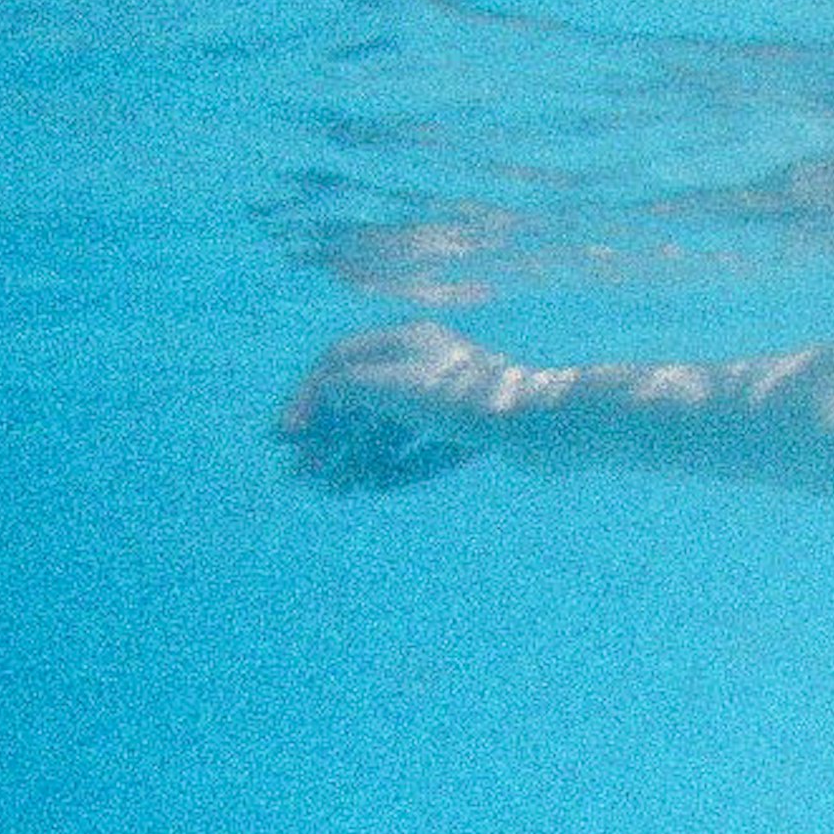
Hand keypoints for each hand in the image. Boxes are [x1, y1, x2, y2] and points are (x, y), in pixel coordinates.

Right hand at [280, 321, 518, 491]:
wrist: (547, 427)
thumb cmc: (469, 400)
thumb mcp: (393, 388)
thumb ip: (346, 388)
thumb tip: (316, 397)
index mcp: (408, 343)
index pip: (340, 363)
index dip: (308, 398)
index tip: (286, 436)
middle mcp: (428, 366)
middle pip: (363, 401)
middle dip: (329, 439)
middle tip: (301, 476)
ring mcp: (451, 399)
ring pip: (390, 430)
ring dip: (356, 458)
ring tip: (333, 490)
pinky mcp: (473, 431)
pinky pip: (422, 450)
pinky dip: (396, 467)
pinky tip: (373, 487)